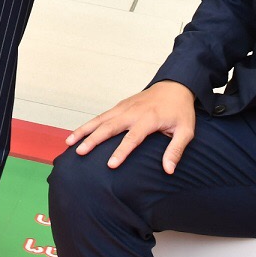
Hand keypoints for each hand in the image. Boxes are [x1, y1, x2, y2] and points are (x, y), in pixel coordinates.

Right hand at [65, 80, 197, 173]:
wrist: (175, 86)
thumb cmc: (180, 111)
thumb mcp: (186, 131)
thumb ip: (175, 150)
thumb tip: (168, 170)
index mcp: (149, 119)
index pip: (132, 138)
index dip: (121, 151)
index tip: (110, 165)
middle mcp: (133, 112)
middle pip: (109, 127)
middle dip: (93, 140)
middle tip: (80, 152)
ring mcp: (124, 107)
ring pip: (100, 119)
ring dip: (84, 130)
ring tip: (69, 142)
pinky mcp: (120, 106)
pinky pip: (101, 116)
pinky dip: (88, 124)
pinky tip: (78, 133)